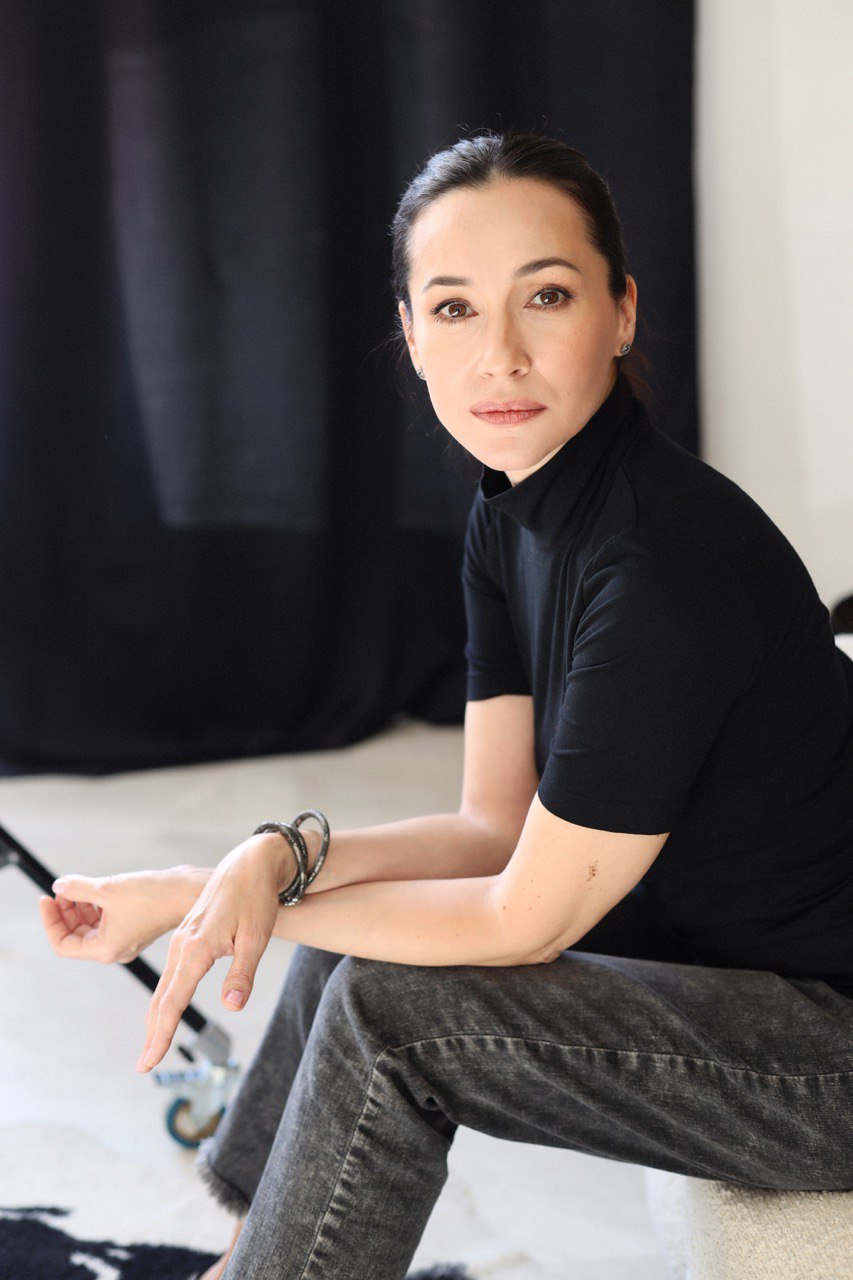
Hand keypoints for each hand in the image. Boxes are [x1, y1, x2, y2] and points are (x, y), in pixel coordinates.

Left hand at [39, 866, 207, 964]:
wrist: (187, 892)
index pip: (63, 944)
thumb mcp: (107, 889)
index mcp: (105, 949)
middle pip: (75, 935)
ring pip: (90, 926)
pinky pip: (105, 919)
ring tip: (78, 887)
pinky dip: (95, 905)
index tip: (46, 900)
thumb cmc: (154, 897)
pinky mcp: (133, 924)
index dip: (50, 922)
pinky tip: (95, 889)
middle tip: (61, 890)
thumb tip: (59, 886)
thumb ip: (78, 889)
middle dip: (65, 912)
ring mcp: (124, 937)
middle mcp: (114, 948)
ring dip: (79, 907)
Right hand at [136, 834, 291, 1073]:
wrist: (250, 865)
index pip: (174, 1000)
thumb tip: (232, 1005)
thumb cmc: (256, 899)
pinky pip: (170, 973)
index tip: (151, 1061)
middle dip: (154, 1033)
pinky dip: (164, 997)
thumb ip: (243, 972)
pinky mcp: (187, 936)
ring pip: (164, 986)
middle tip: (144, 1066)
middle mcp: (183, 945)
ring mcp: (182, 939)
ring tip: (152, 1046)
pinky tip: (164, 1008)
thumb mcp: (256, 937)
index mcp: (197, 947)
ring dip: (156, 1017)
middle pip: (162, 997)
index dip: (162, 1034)